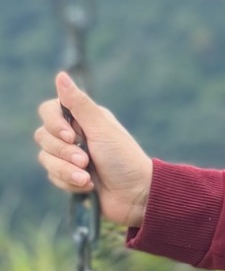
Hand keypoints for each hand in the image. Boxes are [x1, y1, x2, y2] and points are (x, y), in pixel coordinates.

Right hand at [34, 72, 153, 228]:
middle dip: (64, 152)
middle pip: (43, 135)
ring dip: (66, 170)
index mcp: (84, 118)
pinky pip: (53, 176)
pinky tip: (88, 186)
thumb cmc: (123, 158)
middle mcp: (74, 134)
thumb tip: (61, 75)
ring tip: (87, 176)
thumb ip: (79, 103)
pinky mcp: (68, 176)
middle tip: (86, 160)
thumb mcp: (102, 128)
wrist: (135, 195)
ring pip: (45, 158)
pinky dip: (69, 182)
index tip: (71, 135)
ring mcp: (69, 156)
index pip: (49, 110)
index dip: (54, 123)